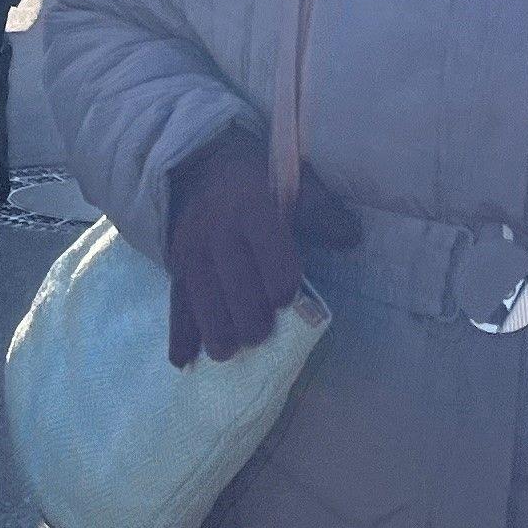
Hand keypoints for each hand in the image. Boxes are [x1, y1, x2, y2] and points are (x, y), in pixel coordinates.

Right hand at [163, 128, 328, 367]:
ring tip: (225, 354)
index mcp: (252, 208)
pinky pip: (176, 300)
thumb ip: (322, 212)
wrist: (202, 168)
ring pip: (201, 295)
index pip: (268, 249)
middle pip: (233, 281)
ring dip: (212, 328)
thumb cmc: (259, 183)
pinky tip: (182, 359)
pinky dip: (178, 332)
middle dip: (245, 314)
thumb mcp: (293, 184)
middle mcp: (218, 229)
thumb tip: (352, 237)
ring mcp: (192, 250)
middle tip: (258, 337)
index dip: (279, 278)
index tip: (286, 299)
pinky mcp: (176, 266)